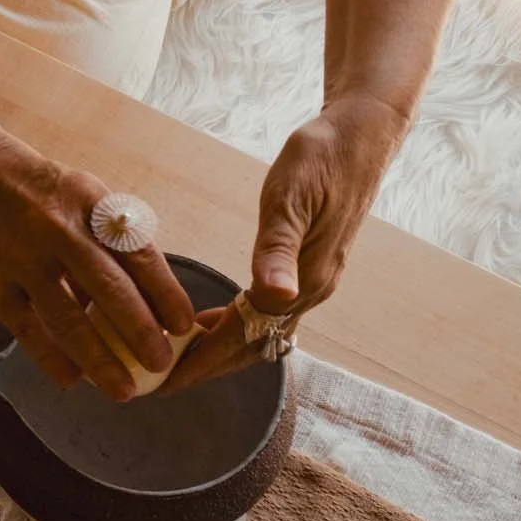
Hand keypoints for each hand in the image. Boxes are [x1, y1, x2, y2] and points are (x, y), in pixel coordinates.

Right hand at [0, 121, 198, 399]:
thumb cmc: (27, 185)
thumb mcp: (75, 193)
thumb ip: (103, 239)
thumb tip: (139, 298)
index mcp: (89, 203)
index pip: (139, 255)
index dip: (166, 294)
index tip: (185, 326)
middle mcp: (57, 228)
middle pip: (110, 290)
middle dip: (142, 333)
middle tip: (162, 365)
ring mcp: (19, 254)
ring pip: (67, 318)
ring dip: (99, 359)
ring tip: (122, 390)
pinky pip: (25, 326)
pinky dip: (50, 358)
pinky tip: (70, 380)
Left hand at [162, 92, 408, 391]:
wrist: (360, 137)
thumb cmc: (320, 159)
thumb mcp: (290, 198)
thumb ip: (279, 248)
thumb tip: (275, 297)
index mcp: (303, 279)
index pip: (244, 336)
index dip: (205, 362)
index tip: (167, 383)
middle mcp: (311, 289)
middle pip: (253, 346)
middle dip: (208, 366)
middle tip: (160, 381)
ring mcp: (313, 280)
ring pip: (261, 332)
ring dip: (221, 349)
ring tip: (176, 357)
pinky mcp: (310, 267)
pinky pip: (268, 311)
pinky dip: (235, 323)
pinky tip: (207, 319)